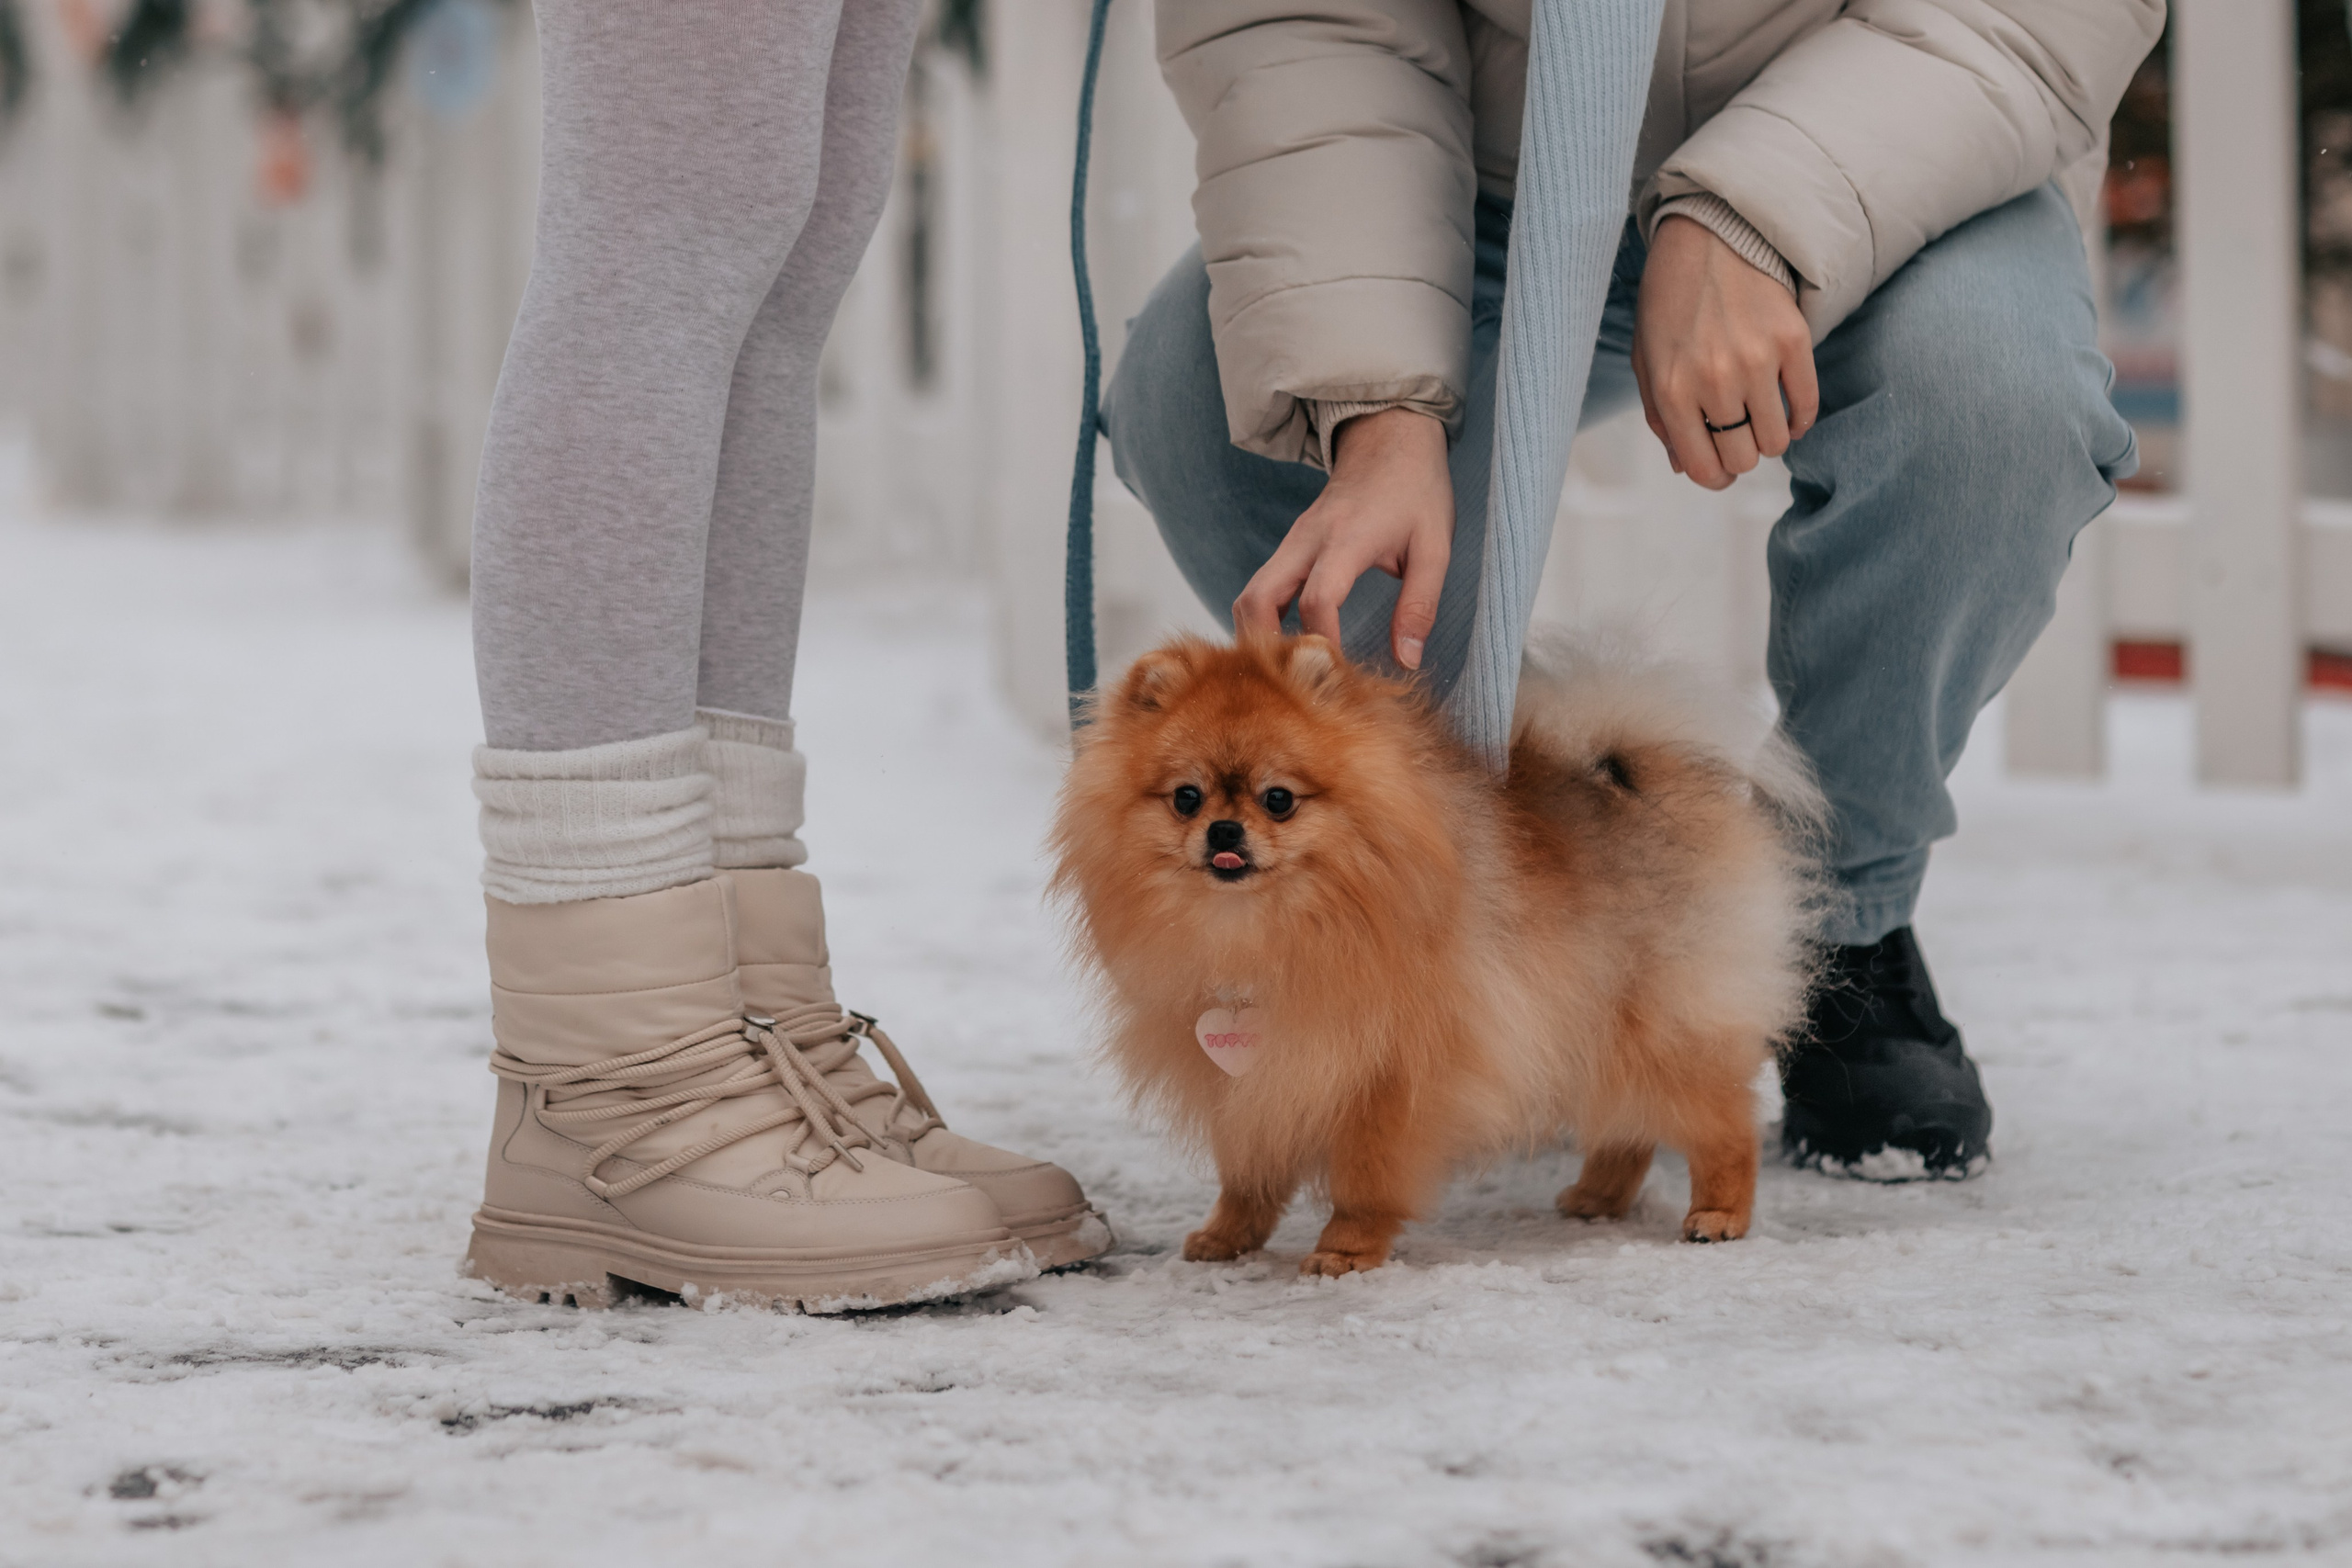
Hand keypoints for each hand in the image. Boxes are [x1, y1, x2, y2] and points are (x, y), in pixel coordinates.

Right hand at [1232, 406, 1451, 669]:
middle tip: (1294, 683)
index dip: (1322, 644)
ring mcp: (1292, 542)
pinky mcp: (1289, 547)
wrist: (1389, 437)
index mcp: (1346, 539)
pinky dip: (1264, 621)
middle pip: (1258, 600)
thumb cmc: (1416, 490)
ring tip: (1288, 673)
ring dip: (1258, 636)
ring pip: (1250, 596)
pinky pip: (1261, 589)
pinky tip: (1288, 648)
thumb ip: (1420, 605)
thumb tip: (1407, 661)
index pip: (1316, 601)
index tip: (1339, 677)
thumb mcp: (1435, 547)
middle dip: (1265, 647)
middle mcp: (1307, 540)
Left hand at [1632, 214, 1818, 489]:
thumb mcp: (1647, 361)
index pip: (1702, 467)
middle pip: (1743, 459)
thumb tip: (1686, 467)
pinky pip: (1807, 406)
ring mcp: (1757, 360)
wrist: (1709, 236)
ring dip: (1769, 438)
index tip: (1719, 468)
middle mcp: (1715, 381)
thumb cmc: (1670, 302)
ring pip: (1776, 441)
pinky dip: (1800, 421)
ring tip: (1758, 418)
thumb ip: (1661, 418)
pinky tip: (1789, 415)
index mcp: (1672, 390)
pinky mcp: (1793, 340)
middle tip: (1737, 435)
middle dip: (1739, 456)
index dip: (1714, 477)